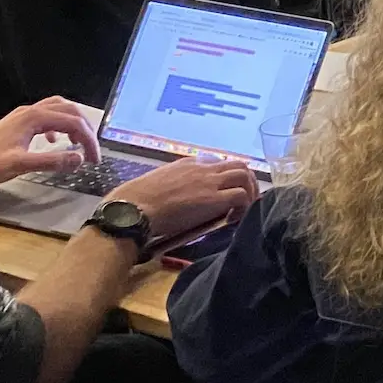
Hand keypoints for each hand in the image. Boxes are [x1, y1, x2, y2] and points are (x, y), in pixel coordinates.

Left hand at [0, 97, 98, 191]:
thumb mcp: (22, 165)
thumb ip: (53, 161)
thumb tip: (79, 159)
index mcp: (33, 118)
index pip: (73, 122)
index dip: (88, 140)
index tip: (94, 158)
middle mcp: (29, 112)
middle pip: (69, 109)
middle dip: (85, 128)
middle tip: (92, 149)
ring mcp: (22, 117)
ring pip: (57, 109)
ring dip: (73, 123)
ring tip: (79, 141)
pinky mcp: (17, 124)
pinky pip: (46, 117)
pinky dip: (58, 126)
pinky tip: (55, 142)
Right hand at [109, 156, 257, 250]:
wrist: (132, 209)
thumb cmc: (136, 200)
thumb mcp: (158, 182)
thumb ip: (173, 183)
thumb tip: (177, 196)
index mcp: (187, 164)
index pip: (218, 163)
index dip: (227, 178)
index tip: (226, 192)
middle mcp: (202, 168)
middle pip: (238, 165)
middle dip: (247, 181)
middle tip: (245, 200)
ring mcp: (209, 182)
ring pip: (244, 175)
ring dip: (250, 192)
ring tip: (244, 209)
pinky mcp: (213, 199)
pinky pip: (241, 196)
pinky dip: (244, 206)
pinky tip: (234, 219)